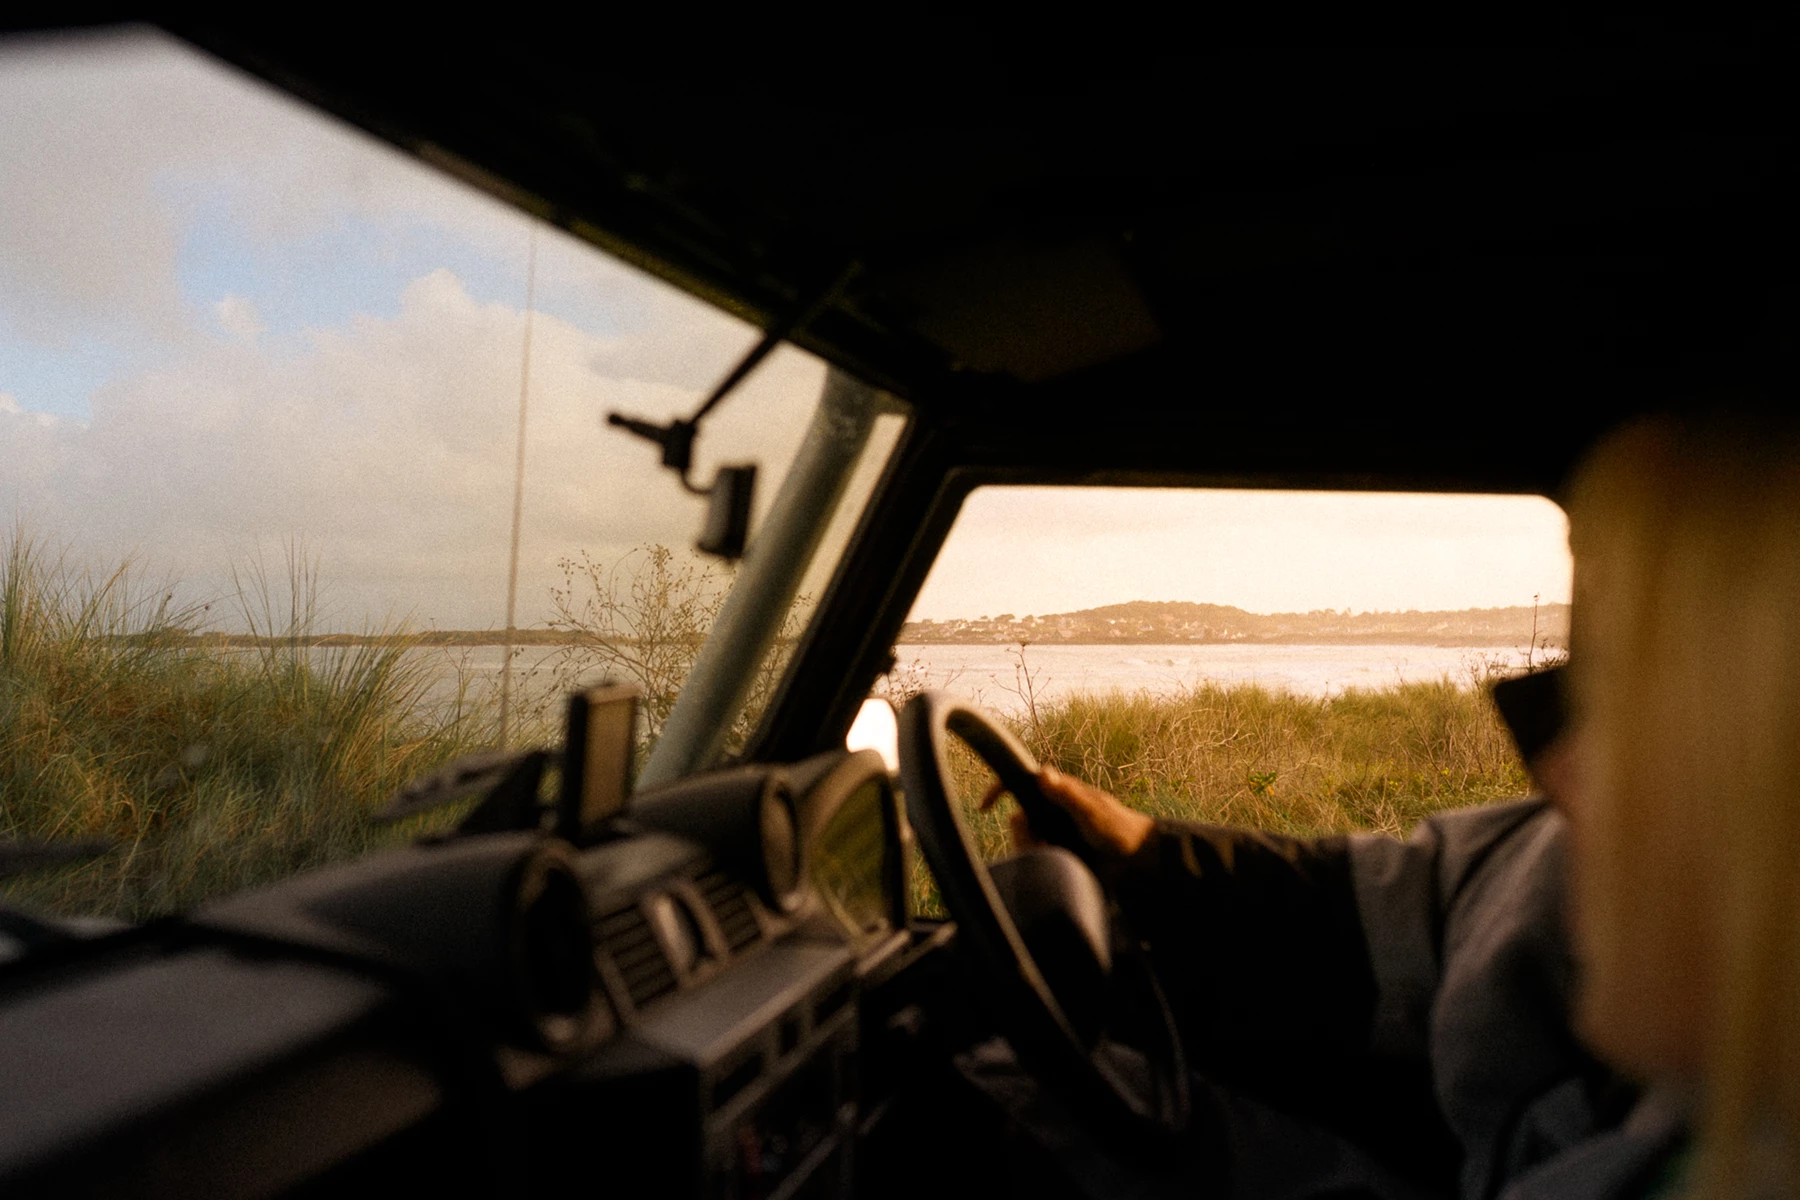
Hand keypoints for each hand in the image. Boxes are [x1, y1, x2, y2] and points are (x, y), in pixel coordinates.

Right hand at [980, 765, 1153, 861]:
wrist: (1138, 860)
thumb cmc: (1119, 829)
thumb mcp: (1092, 811)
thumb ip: (1067, 794)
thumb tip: (1042, 772)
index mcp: (1058, 792)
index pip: (1020, 783)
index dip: (999, 790)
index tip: (985, 808)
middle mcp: (1053, 810)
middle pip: (1018, 819)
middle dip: (1023, 835)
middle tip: (1043, 845)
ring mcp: (1056, 831)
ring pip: (1026, 840)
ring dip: (1033, 850)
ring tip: (1057, 856)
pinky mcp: (1060, 850)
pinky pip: (1037, 855)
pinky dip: (1042, 860)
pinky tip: (1061, 864)